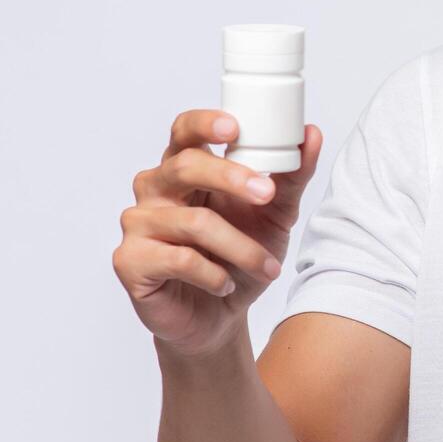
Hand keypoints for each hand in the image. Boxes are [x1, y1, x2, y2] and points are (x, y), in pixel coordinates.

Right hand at [113, 110, 322, 358]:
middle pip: (184, 166)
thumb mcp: (276, 214)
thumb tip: (312, 133)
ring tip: (266, 267)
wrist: (221, 317)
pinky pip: (177, 259)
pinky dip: (213, 274)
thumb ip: (292, 176)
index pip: (184, 131)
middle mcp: (155, 189)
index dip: (204, 124)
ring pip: (192, 221)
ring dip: (240, 247)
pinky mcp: (130, 261)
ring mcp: (138, 224)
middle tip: (267, 195)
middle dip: (231, 177)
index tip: (235, 128)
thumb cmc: (240, 257)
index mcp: (185, 168)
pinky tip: (226, 285)